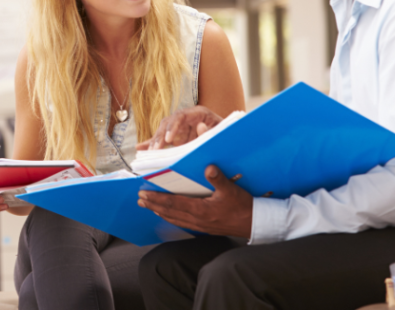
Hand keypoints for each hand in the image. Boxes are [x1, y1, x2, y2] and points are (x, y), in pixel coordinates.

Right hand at [137, 105, 223, 149]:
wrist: (230, 141)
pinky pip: (162, 140)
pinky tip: (140, 148)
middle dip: (160, 137)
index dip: (172, 127)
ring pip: (162, 132)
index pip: (180, 116)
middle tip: (155, 150)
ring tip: (147, 153)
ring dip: (154, 142)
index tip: (168, 139)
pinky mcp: (176, 137)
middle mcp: (186, 118)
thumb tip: (200, 127)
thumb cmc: (228, 136)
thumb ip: (212, 131)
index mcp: (197, 113)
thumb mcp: (222, 133)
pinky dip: (152, 144)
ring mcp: (180, 128)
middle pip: (168, 124)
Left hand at [137, 165, 252, 237]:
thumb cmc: (243, 206)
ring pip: (175, 219)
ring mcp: (201, 226)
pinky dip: (172, 218)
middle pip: (170, 212)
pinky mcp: (205, 228)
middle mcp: (198, 220)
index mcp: (201, 209)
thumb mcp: (231, 189)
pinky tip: (168, 215)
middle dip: (153, 205)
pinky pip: (183, 223)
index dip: (157, 198)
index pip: (173, 203)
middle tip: (140, 200)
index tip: (144, 194)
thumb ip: (218, 178)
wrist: (255, 224)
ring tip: (149, 207)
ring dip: (160, 212)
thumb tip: (208, 167)